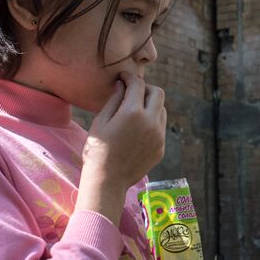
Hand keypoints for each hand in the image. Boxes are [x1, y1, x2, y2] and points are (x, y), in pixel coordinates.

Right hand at [78, 73, 165, 218]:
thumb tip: (122, 84)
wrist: (107, 181)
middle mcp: (151, 122)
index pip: (138, 84)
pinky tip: (137, 130)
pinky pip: (161, 127)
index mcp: (133, 112)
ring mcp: (159, 136)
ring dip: (151, 105)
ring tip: (135, 112)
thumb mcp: (101, 121)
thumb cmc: (97, 150)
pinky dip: (152, 122)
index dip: (129, 77)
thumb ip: (114, 99)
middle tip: (132, 93)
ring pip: (162, 110)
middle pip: (158, 93)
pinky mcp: (161, 148)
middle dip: (145, 89)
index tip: (123, 78)